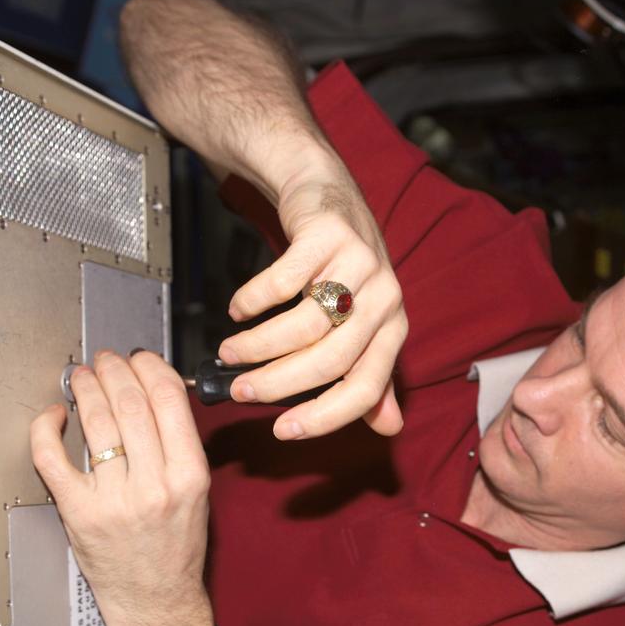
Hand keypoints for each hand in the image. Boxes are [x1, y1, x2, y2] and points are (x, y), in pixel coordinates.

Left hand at [30, 350, 212, 625]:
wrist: (156, 602)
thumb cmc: (177, 550)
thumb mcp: (198, 494)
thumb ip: (181, 447)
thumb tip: (155, 396)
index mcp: (189, 476)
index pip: (169, 402)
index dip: (151, 368)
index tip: (141, 359)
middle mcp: (153, 485)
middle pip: (130, 404)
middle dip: (115, 371)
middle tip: (107, 360)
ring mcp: (113, 499)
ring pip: (96, 424)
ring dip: (86, 389)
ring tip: (82, 376)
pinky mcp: (78, 512)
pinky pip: (53, 458)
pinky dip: (48, 429)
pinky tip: (55, 415)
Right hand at [216, 148, 407, 440]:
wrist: (328, 195)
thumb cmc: (343, 268)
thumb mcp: (365, 323)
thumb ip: (371, 377)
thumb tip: (387, 427)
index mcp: (394, 329)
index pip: (366, 388)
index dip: (325, 416)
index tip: (284, 430)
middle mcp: (384, 298)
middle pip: (331, 359)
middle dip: (279, 383)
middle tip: (242, 390)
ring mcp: (359, 264)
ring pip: (305, 324)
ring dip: (259, 345)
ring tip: (231, 352)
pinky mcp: (328, 235)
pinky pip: (284, 280)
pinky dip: (254, 299)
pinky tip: (238, 308)